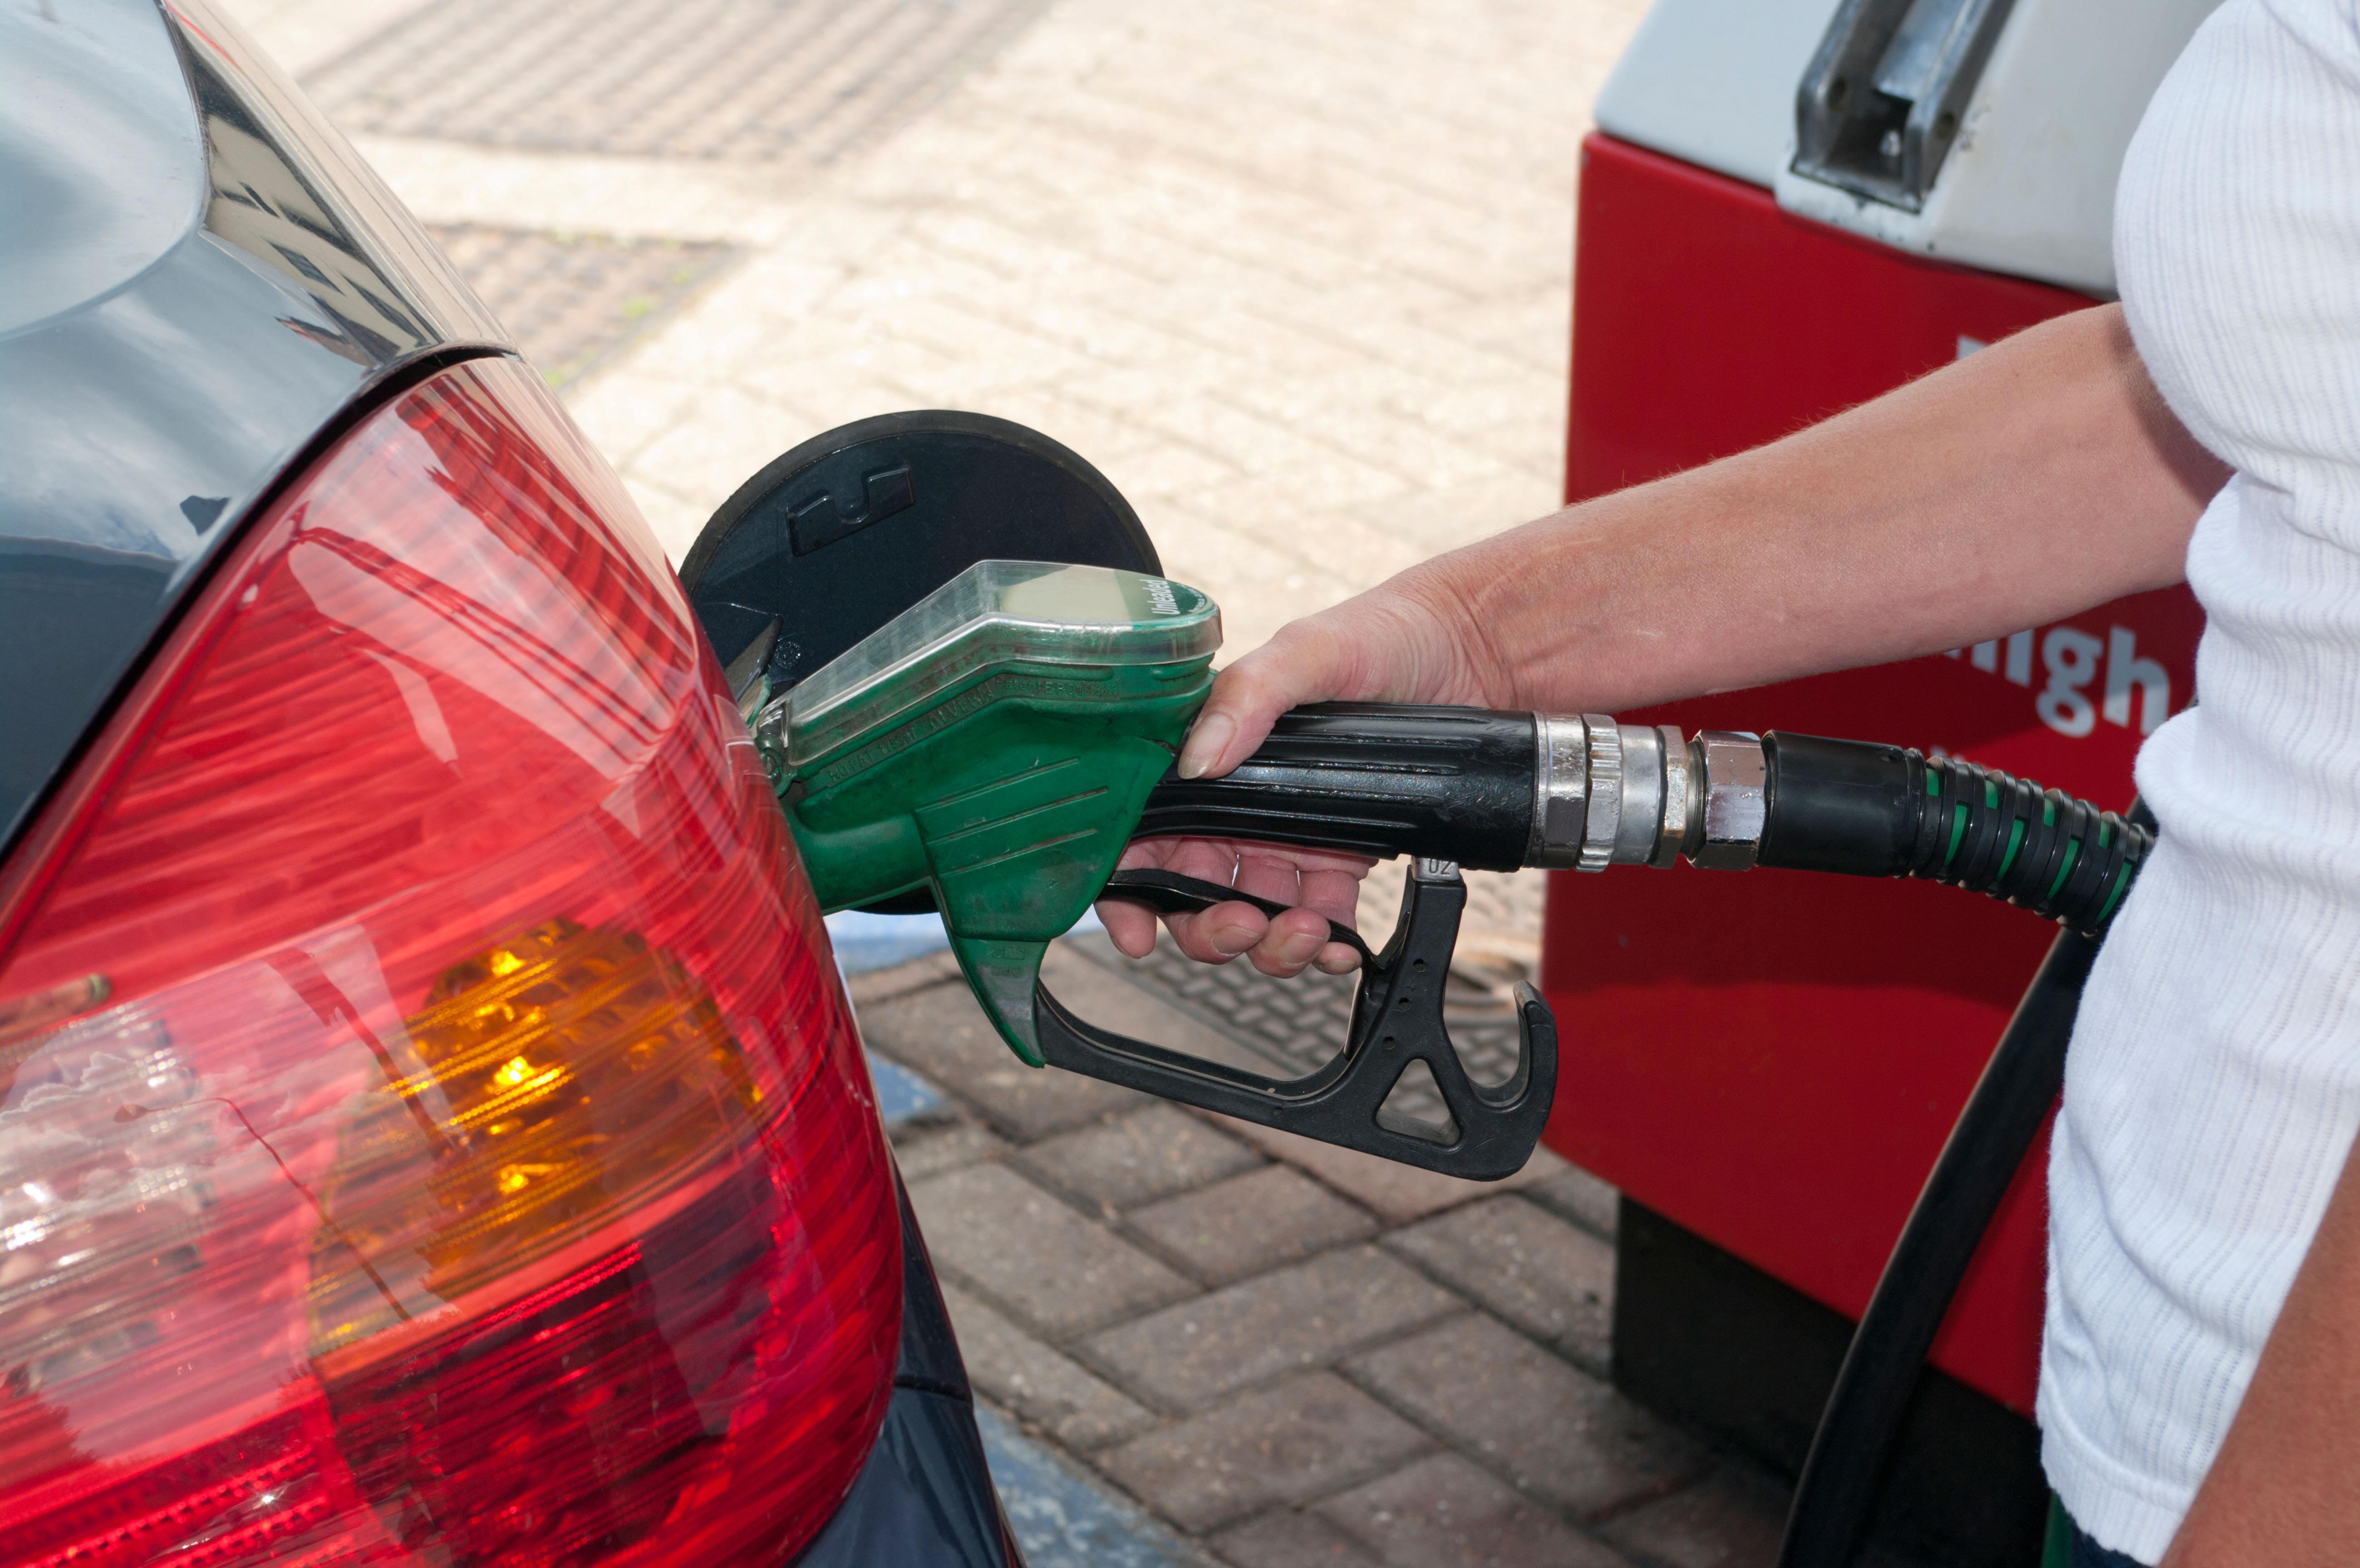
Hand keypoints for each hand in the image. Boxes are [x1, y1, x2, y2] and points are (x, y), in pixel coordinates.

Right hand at [1096, 564, 1503, 974]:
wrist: (1474, 652)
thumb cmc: (1386, 634)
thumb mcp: (1308, 650)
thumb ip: (1247, 696)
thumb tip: (1198, 758)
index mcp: (1211, 756)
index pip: (1146, 831)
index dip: (1128, 888)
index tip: (1135, 929)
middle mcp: (1240, 803)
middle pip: (1194, 892)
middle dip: (1209, 927)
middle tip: (1243, 924)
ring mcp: (1289, 835)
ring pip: (1254, 916)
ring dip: (1268, 943)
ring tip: (1304, 931)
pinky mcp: (1342, 856)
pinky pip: (1318, 919)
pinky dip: (1322, 945)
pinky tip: (1335, 944)